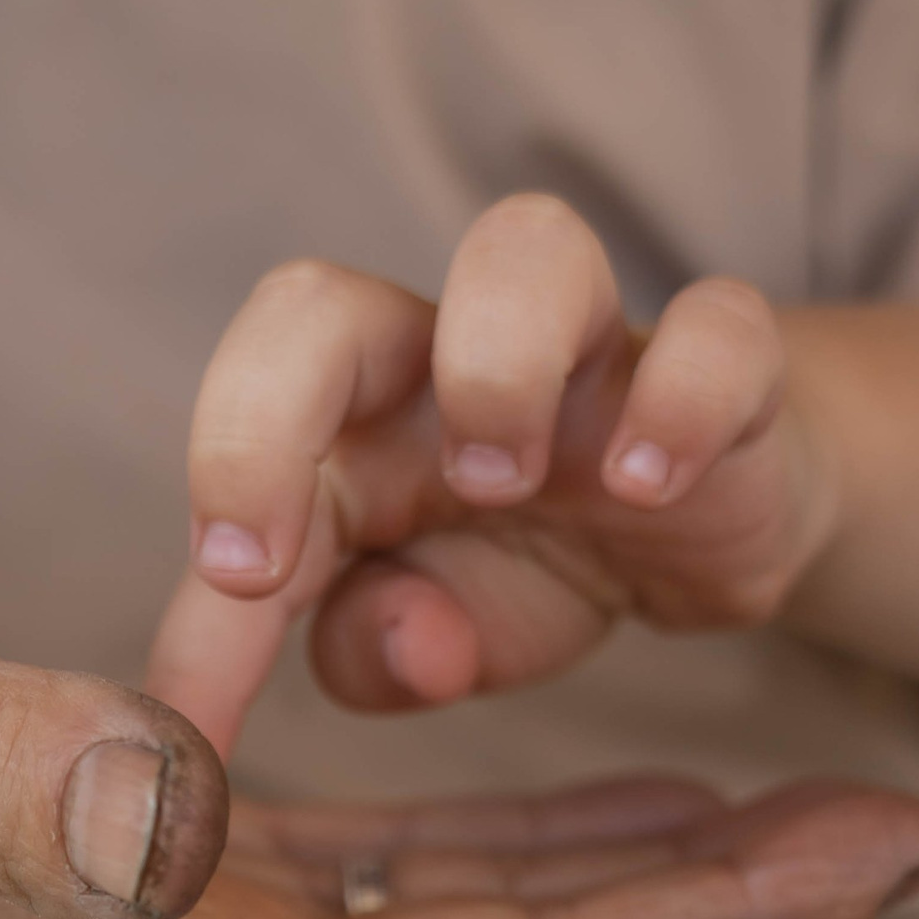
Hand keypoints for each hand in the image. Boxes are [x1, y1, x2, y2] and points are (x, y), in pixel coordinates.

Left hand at [148, 195, 831, 755]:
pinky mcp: (725, 368)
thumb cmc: (529, 560)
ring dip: (490, 367)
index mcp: (347, 425)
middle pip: (316, 303)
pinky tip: (651, 488)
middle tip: (273, 561)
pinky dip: (684, 397)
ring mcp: (586, 347)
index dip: (192, 544)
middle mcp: (443, 360)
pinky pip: (720, 326)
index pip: (237, 447)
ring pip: (522, 248)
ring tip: (499, 484)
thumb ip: (377, 653)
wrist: (708, 523)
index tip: (197, 670)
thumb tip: (400, 646)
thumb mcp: (437, 636)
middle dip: (261, 416)